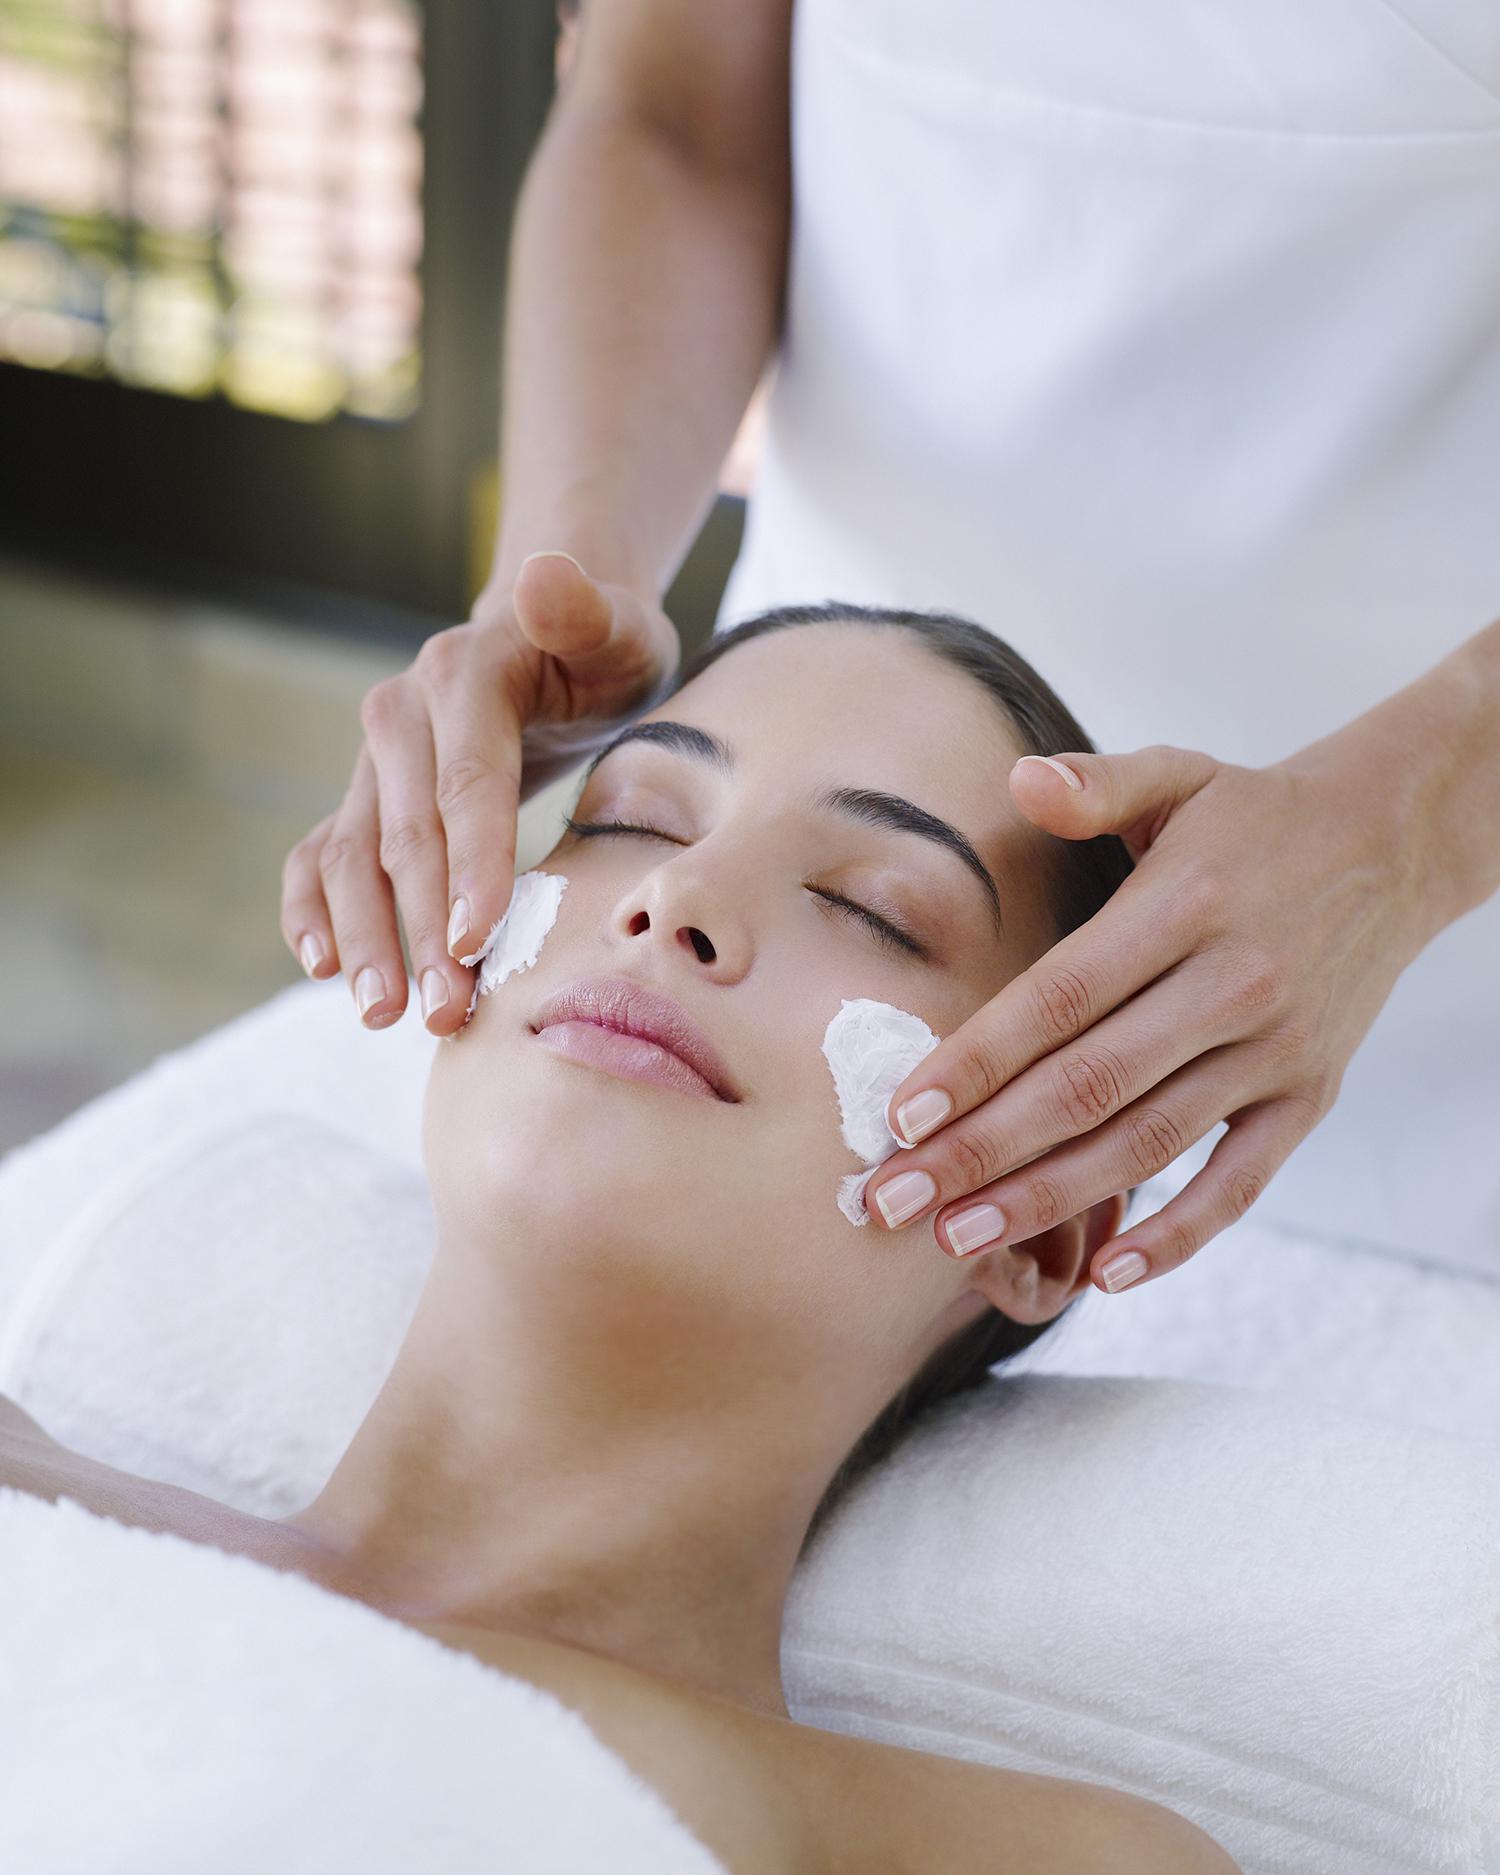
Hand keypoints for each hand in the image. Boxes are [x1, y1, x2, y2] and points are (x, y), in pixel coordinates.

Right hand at [280, 551, 679, 1032]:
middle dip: (420, 930)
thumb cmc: (605, 652)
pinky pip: (320, 857)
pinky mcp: (365, 798)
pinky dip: (312, 911)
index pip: (466, 784)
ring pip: (352, 856)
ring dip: (365, 939)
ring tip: (385, 1014)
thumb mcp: (620, 627)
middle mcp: (401, 714)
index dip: (469, 867)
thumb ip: (586, 610)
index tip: (477, 943)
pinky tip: (323, 970)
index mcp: (464, 675)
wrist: (555, 646)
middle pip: (405, 836)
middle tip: (445, 1014)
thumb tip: (542, 575)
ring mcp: (374, 761)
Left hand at [866, 738, 1434, 1291]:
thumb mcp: (1179, 775)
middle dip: (982, 1151)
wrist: (1390, 845)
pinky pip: (1242, 1183)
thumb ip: (1096, 782)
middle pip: (1088, 1086)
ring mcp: (1275, 1052)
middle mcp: (1231, 986)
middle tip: (895, 1201)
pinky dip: (1180, 1235)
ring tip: (961, 1237)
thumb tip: (1022, 778)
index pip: (1061, 999)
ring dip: (1050, 1199)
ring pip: (1148, 1143)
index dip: (978, 1060)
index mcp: (1183, 907)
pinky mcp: (1309, 1098)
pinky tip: (1107, 1274)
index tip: (903, 1114)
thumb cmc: (1254, 818)